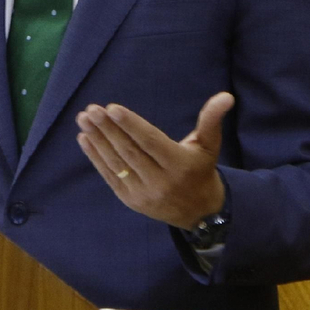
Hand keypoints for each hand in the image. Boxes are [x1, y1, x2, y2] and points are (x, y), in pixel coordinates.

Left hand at [75, 92, 231, 229]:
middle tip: (92, 110)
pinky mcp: (130, 200)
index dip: (131, 125)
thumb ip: (211, 120)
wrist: (199, 212)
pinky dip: (95, 157)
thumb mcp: (209, 145)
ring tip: (84, 119)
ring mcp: (143, 193)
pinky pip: (109, 176)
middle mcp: (161, 181)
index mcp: (180, 165)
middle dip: (108, 129)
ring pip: (116, 163)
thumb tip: (226, 96)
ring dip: (97, 140)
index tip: (111, 108)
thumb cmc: (200, 169)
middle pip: (130, 151)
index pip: (150, 142)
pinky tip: (84, 138)